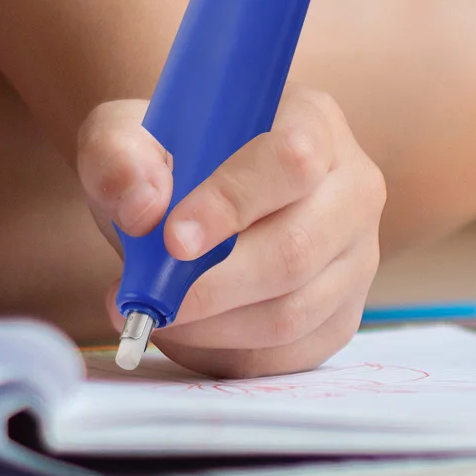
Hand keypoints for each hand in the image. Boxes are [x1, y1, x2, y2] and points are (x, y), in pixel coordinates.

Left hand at [78, 84, 385, 376]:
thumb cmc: (166, 164)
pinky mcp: (341, 315)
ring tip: (159, 314)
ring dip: (213, 326)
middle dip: (214, 286)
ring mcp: (356, 258)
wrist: (187, 208)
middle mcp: (353, 188)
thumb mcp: (123, 139)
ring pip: (293, 312)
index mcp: (312, 122)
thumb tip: (144, 208)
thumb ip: (119, 158)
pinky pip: (291, 352)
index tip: (172, 239)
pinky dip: (229, 353)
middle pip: (297, 249)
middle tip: (152, 299)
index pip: (291, 160)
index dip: (232, 203)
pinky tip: (189, 332)